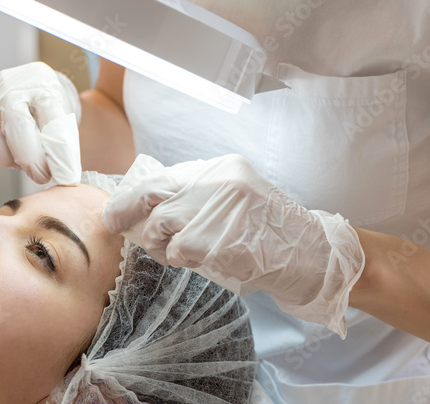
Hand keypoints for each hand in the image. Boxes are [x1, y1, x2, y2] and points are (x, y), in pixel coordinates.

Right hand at [0, 62, 81, 184]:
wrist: (31, 85)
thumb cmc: (48, 106)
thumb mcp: (63, 117)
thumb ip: (60, 143)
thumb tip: (62, 174)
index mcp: (44, 88)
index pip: (52, 119)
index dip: (56, 152)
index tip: (61, 175)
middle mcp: (15, 86)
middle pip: (16, 123)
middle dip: (28, 158)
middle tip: (40, 175)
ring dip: (5, 156)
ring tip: (18, 161)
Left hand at [101, 154, 365, 335]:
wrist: (313, 254)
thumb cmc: (269, 232)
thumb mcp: (234, 199)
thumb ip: (196, 197)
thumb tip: (145, 209)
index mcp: (223, 167)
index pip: (163, 177)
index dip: (133, 196)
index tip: (116, 211)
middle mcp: (221, 181)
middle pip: (156, 194)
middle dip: (129, 213)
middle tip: (117, 227)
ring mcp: (224, 209)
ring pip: (164, 225)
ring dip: (161, 245)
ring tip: (174, 254)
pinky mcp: (225, 238)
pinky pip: (182, 250)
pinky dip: (182, 260)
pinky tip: (197, 262)